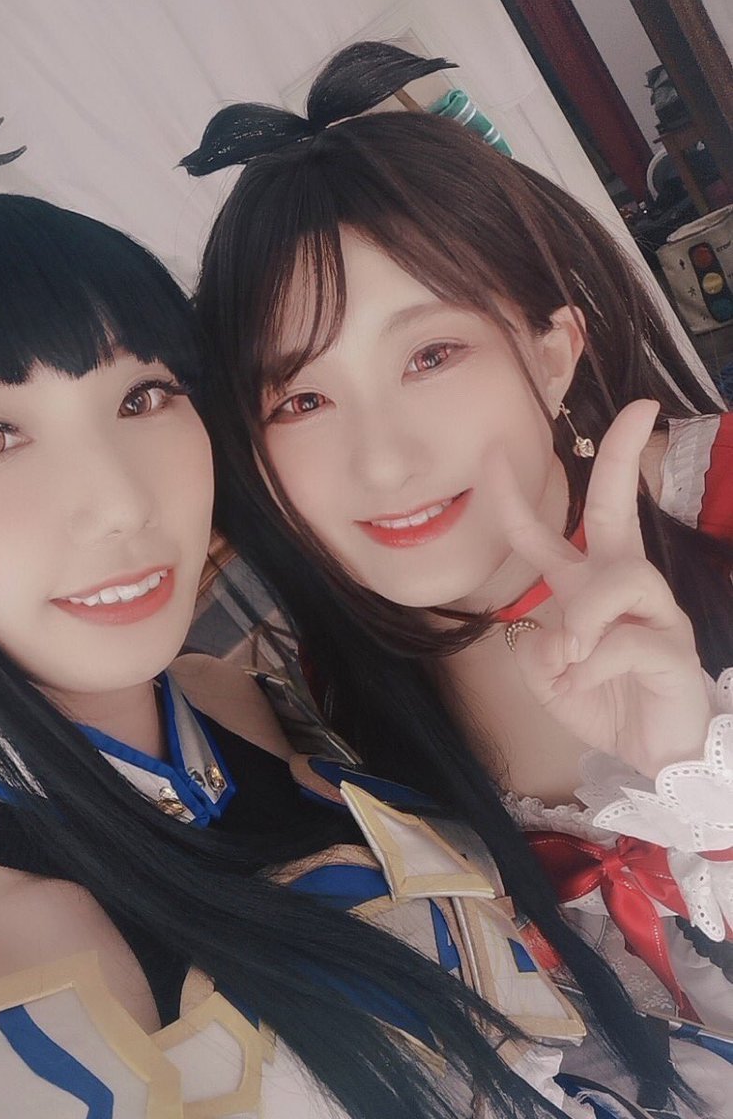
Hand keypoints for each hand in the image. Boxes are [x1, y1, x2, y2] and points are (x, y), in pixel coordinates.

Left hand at [487, 399, 711, 779]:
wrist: (655, 756)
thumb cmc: (604, 703)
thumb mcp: (549, 677)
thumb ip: (535, 648)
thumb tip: (554, 632)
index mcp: (583, 586)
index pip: (545, 532)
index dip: (512, 496)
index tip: (493, 452)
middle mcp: (621, 586)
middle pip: (616, 509)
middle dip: (622, 457)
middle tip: (639, 410)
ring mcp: (654, 613)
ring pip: (621, 580)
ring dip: (584, 618)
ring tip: (569, 655)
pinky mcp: (674, 649)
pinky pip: (625, 641)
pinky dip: (592, 666)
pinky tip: (584, 684)